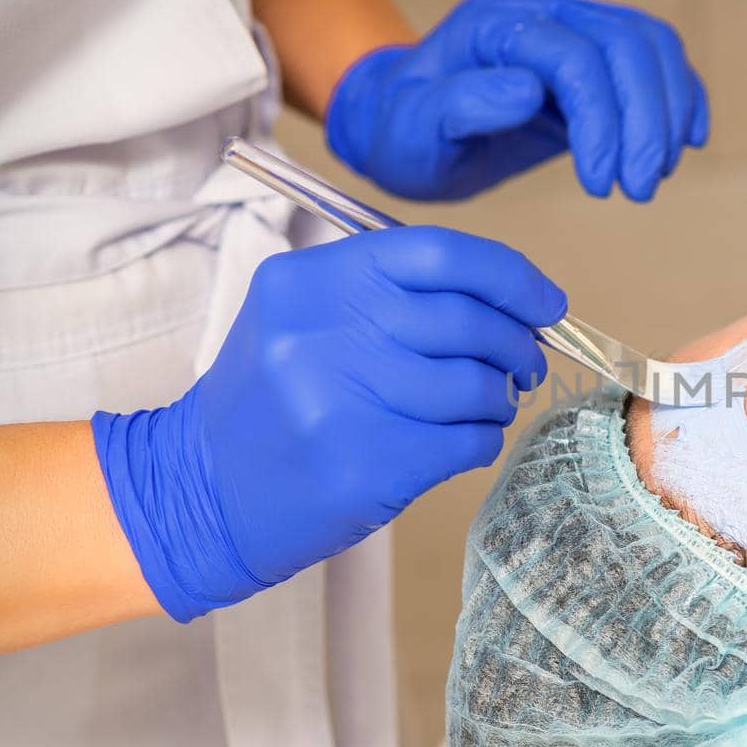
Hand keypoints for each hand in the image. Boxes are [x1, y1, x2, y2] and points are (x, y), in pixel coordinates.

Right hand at [92, 227, 565, 621]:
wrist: (199, 491)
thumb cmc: (270, 398)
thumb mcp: (299, 316)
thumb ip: (387, 293)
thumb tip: (506, 296)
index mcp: (310, 281)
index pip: (440, 255)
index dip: (510, 275)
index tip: (546, 301)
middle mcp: (323, 334)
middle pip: (468, 321)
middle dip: (517, 343)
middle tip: (523, 360)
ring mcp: (343, 403)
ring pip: (476, 385)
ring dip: (499, 397)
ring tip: (486, 403)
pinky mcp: (366, 466)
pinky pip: (469, 441)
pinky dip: (482, 439)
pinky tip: (460, 440)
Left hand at [326, 0, 709, 202]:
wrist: (403, 123)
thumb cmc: (403, 131)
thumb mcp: (411, 129)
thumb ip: (460, 104)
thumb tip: (528, 90)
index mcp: (495, 26)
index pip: (574, 57)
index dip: (601, 120)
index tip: (601, 184)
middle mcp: (541, 15)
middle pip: (624, 45)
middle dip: (645, 120)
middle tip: (639, 188)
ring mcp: (573, 28)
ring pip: (650, 46)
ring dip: (666, 112)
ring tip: (654, 174)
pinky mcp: (595, 56)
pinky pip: (655, 58)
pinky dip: (679, 96)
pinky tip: (683, 142)